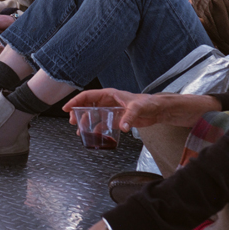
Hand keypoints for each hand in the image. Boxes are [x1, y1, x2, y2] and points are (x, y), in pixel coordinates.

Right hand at [62, 88, 220, 131]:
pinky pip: (102, 122)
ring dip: (86, 120)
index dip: (76, 101)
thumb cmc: (150, 104)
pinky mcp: (118, 118)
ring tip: (80, 130)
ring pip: (93, 113)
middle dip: (78, 112)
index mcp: (110, 94)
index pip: (88, 95)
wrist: (161, 110)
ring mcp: (112, 109)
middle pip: (87, 104)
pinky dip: (96, 127)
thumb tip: (122, 127)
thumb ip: (130, 116)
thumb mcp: (139, 108)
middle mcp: (109, 101)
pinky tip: (95, 135)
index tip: (67, 108)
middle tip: (73, 122)